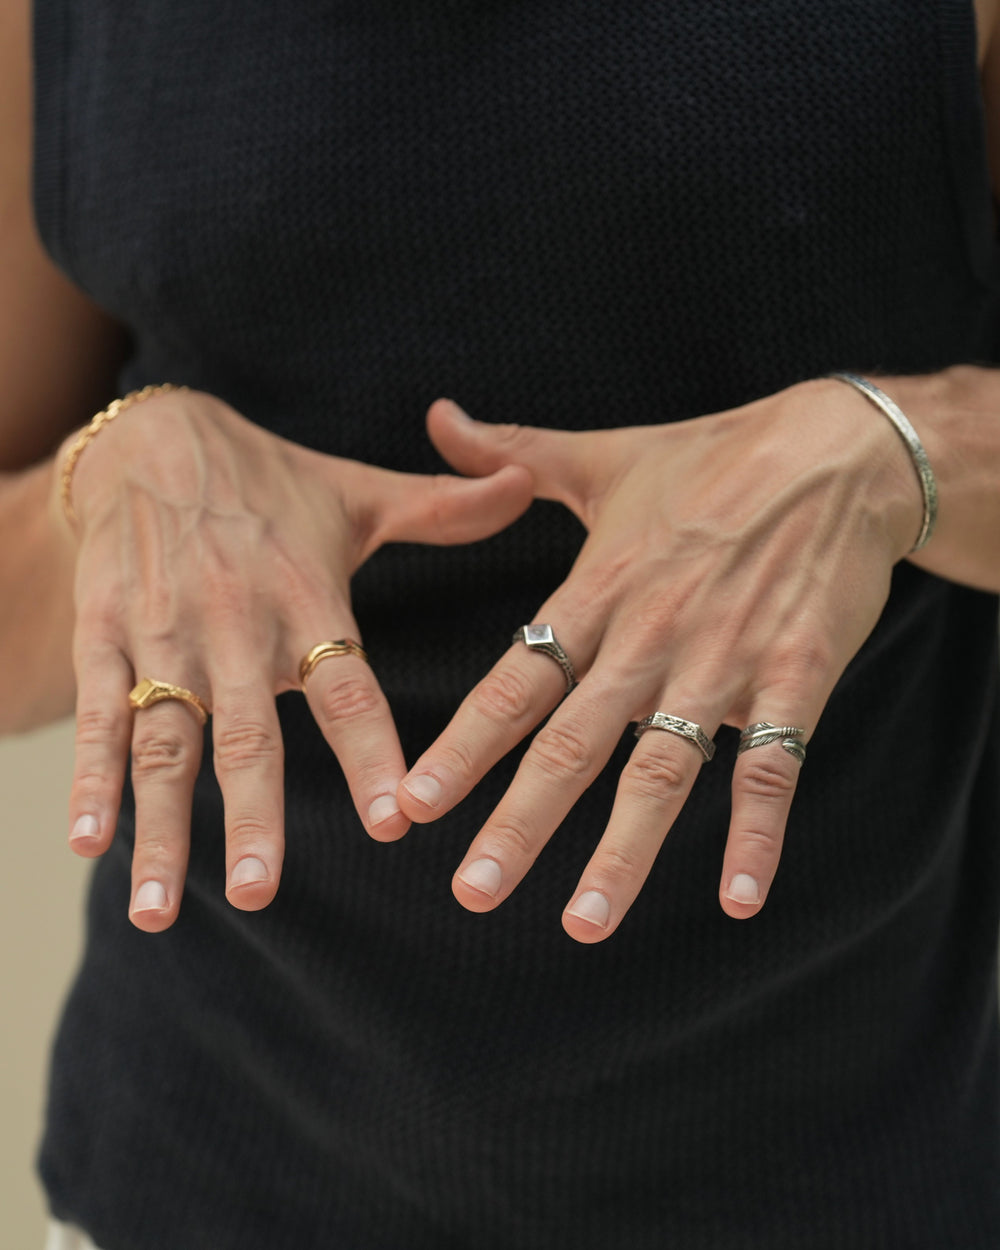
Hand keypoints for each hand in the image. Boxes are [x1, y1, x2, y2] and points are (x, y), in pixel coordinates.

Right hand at [56, 388, 531, 930]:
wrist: (152, 438)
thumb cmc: (273, 481)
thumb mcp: (358, 492)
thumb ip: (444, 509)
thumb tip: (523, 487)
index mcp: (307, 597)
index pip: (346, 685)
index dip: (368, 751)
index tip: (393, 821)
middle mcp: (236, 624)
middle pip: (249, 731)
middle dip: (252, 815)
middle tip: (258, 892)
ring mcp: (165, 634)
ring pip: (165, 739)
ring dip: (162, 824)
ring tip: (159, 910)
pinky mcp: (105, 635)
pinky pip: (98, 714)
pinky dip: (90, 779)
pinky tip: (89, 844)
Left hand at [397, 380, 922, 939]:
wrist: (837, 452)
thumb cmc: (712, 458)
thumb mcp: (604, 455)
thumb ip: (513, 452)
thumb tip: (439, 417)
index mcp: (596, 593)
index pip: (514, 683)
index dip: (462, 747)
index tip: (414, 804)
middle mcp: (648, 638)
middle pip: (572, 745)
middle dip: (519, 822)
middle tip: (473, 891)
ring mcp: (723, 662)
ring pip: (663, 770)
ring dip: (624, 851)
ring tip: (583, 922)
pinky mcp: (795, 677)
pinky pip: (773, 766)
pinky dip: (757, 831)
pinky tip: (740, 897)